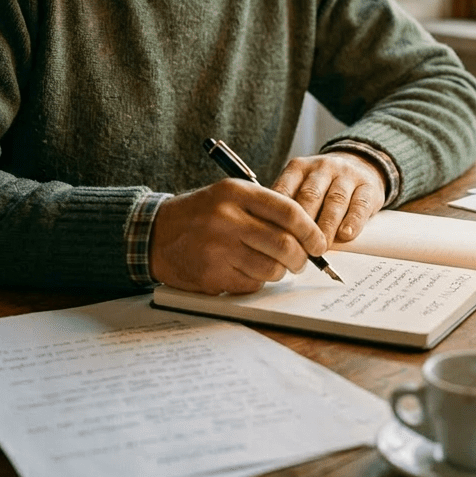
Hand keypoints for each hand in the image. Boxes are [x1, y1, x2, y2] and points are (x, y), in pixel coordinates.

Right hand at [149, 179, 327, 293]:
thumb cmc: (201, 214)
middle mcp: (227, 218)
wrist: (156, 234)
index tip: (319, 243)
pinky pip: (251, 284)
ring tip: (271, 264)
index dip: (311, 230)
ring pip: (271, 268)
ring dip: (278, 271)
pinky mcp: (211, 275)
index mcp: (235, 193)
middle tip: (301, 261)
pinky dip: (256, 281)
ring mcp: (217, 249)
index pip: (288, 211)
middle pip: (284, 244)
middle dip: (301, 258)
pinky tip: (245, 270)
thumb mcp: (229, 195)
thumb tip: (307, 233)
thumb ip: (265, 207)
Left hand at [272, 152, 385, 245]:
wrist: (360, 165)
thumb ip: (289, 207)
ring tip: (320, 248)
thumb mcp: (301, 186)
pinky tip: (345, 235)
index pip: (285, 190)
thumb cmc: (323, 186)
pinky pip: (360, 204)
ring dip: (326, 226)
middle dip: (304, 225)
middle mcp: (322, 167)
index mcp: (299, 167)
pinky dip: (352, 221)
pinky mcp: (368, 185)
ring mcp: (346, 174)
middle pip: (310, 195)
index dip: (280, 217)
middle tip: (299, 250)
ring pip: (335, 200)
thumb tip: (274, 238)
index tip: (278, 239)